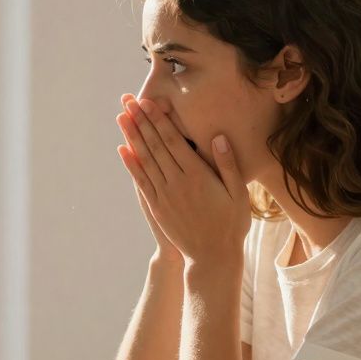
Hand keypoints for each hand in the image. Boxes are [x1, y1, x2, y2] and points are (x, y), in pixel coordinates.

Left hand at [114, 96, 249, 268]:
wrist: (212, 258)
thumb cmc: (231, 225)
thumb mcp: (238, 194)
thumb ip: (228, 165)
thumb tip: (218, 137)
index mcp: (198, 176)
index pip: (173, 141)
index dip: (159, 121)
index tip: (148, 103)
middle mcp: (177, 183)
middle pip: (155, 146)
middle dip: (141, 122)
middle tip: (129, 102)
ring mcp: (164, 195)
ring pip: (145, 160)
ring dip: (132, 137)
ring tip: (122, 118)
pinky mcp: (157, 207)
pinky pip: (141, 181)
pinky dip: (131, 164)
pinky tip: (123, 150)